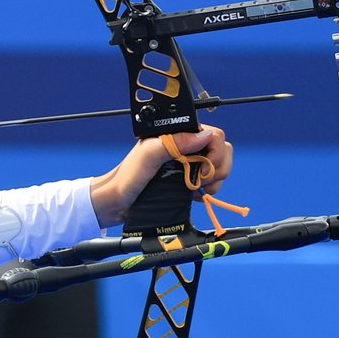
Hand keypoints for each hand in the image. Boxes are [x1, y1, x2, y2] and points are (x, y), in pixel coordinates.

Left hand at [89, 126, 232, 228]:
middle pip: (221, 150)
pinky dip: (209, 188)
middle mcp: (184, 147)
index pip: (213, 134)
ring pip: (219, 166)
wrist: (117, 203)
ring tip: (197, 188)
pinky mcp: (188, 180)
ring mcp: (188, 164)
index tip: (202, 167)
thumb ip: (174, 142)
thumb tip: (206, 135)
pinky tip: (195, 194)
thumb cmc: (126, 177)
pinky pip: (211, 181)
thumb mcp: (148, 155)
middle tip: (200, 179)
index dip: (214, 151)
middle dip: (217, 167)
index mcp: (176, 135)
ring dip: (214, 180)